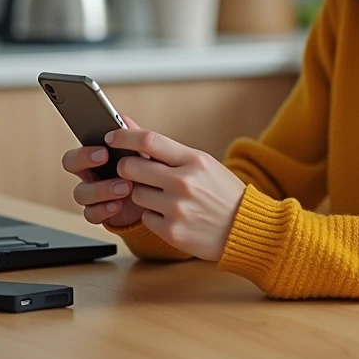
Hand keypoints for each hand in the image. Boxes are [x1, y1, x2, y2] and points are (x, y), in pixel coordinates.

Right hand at [61, 114, 147, 228]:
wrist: (160, 199)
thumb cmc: (148, 172)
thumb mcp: (143, 151)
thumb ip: (131, 136)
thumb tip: (121, 117)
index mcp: (97, 156)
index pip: (78, 150)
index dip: (84, 151)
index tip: (104, 149)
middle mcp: (90, 174)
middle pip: (70, 165)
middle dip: (84, 160)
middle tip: (105, 158)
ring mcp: (94, 195)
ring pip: (81, 193)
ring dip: (101, 189)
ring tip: (125, 186)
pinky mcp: (102, 213)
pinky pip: (91, 214)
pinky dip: (104, 209)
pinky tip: (119, 204)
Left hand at [107, 128, 246, 261]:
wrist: (247, 229)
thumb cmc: (223, 192)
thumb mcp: (202, 163)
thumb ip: (167, 149)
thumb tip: (129, 126)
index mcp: (193, 160)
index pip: (148, 141)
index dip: (124, 137)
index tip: (111, 136)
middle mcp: (183, 182)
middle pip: (130, 168)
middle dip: (127, 168)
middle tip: (134, 171)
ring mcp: (176, 209)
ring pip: (136, 194)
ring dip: (143, 195)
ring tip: (165, 198)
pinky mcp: (172, 232)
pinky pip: (145, 217)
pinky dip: (154, 216)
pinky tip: (172, 216)